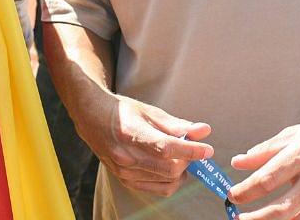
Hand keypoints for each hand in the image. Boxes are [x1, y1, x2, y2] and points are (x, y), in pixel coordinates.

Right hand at [77, 94, 212, 196]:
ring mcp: (124, 171)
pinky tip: (169, 167)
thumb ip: (177, 124)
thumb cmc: (121, 112)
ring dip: (181, 171)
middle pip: (169, 168)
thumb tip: (204, 131)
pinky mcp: (125, 181)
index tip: (207, 149)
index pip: (166, 148)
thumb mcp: (149, 111)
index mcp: (131, 133)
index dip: (191, 150)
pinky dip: (170, 180)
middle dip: (188, 160)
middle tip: (192, 149)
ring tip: (179, 156)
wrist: (92, 119)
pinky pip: (158, 189)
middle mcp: (125, 156)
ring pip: (167, 181)